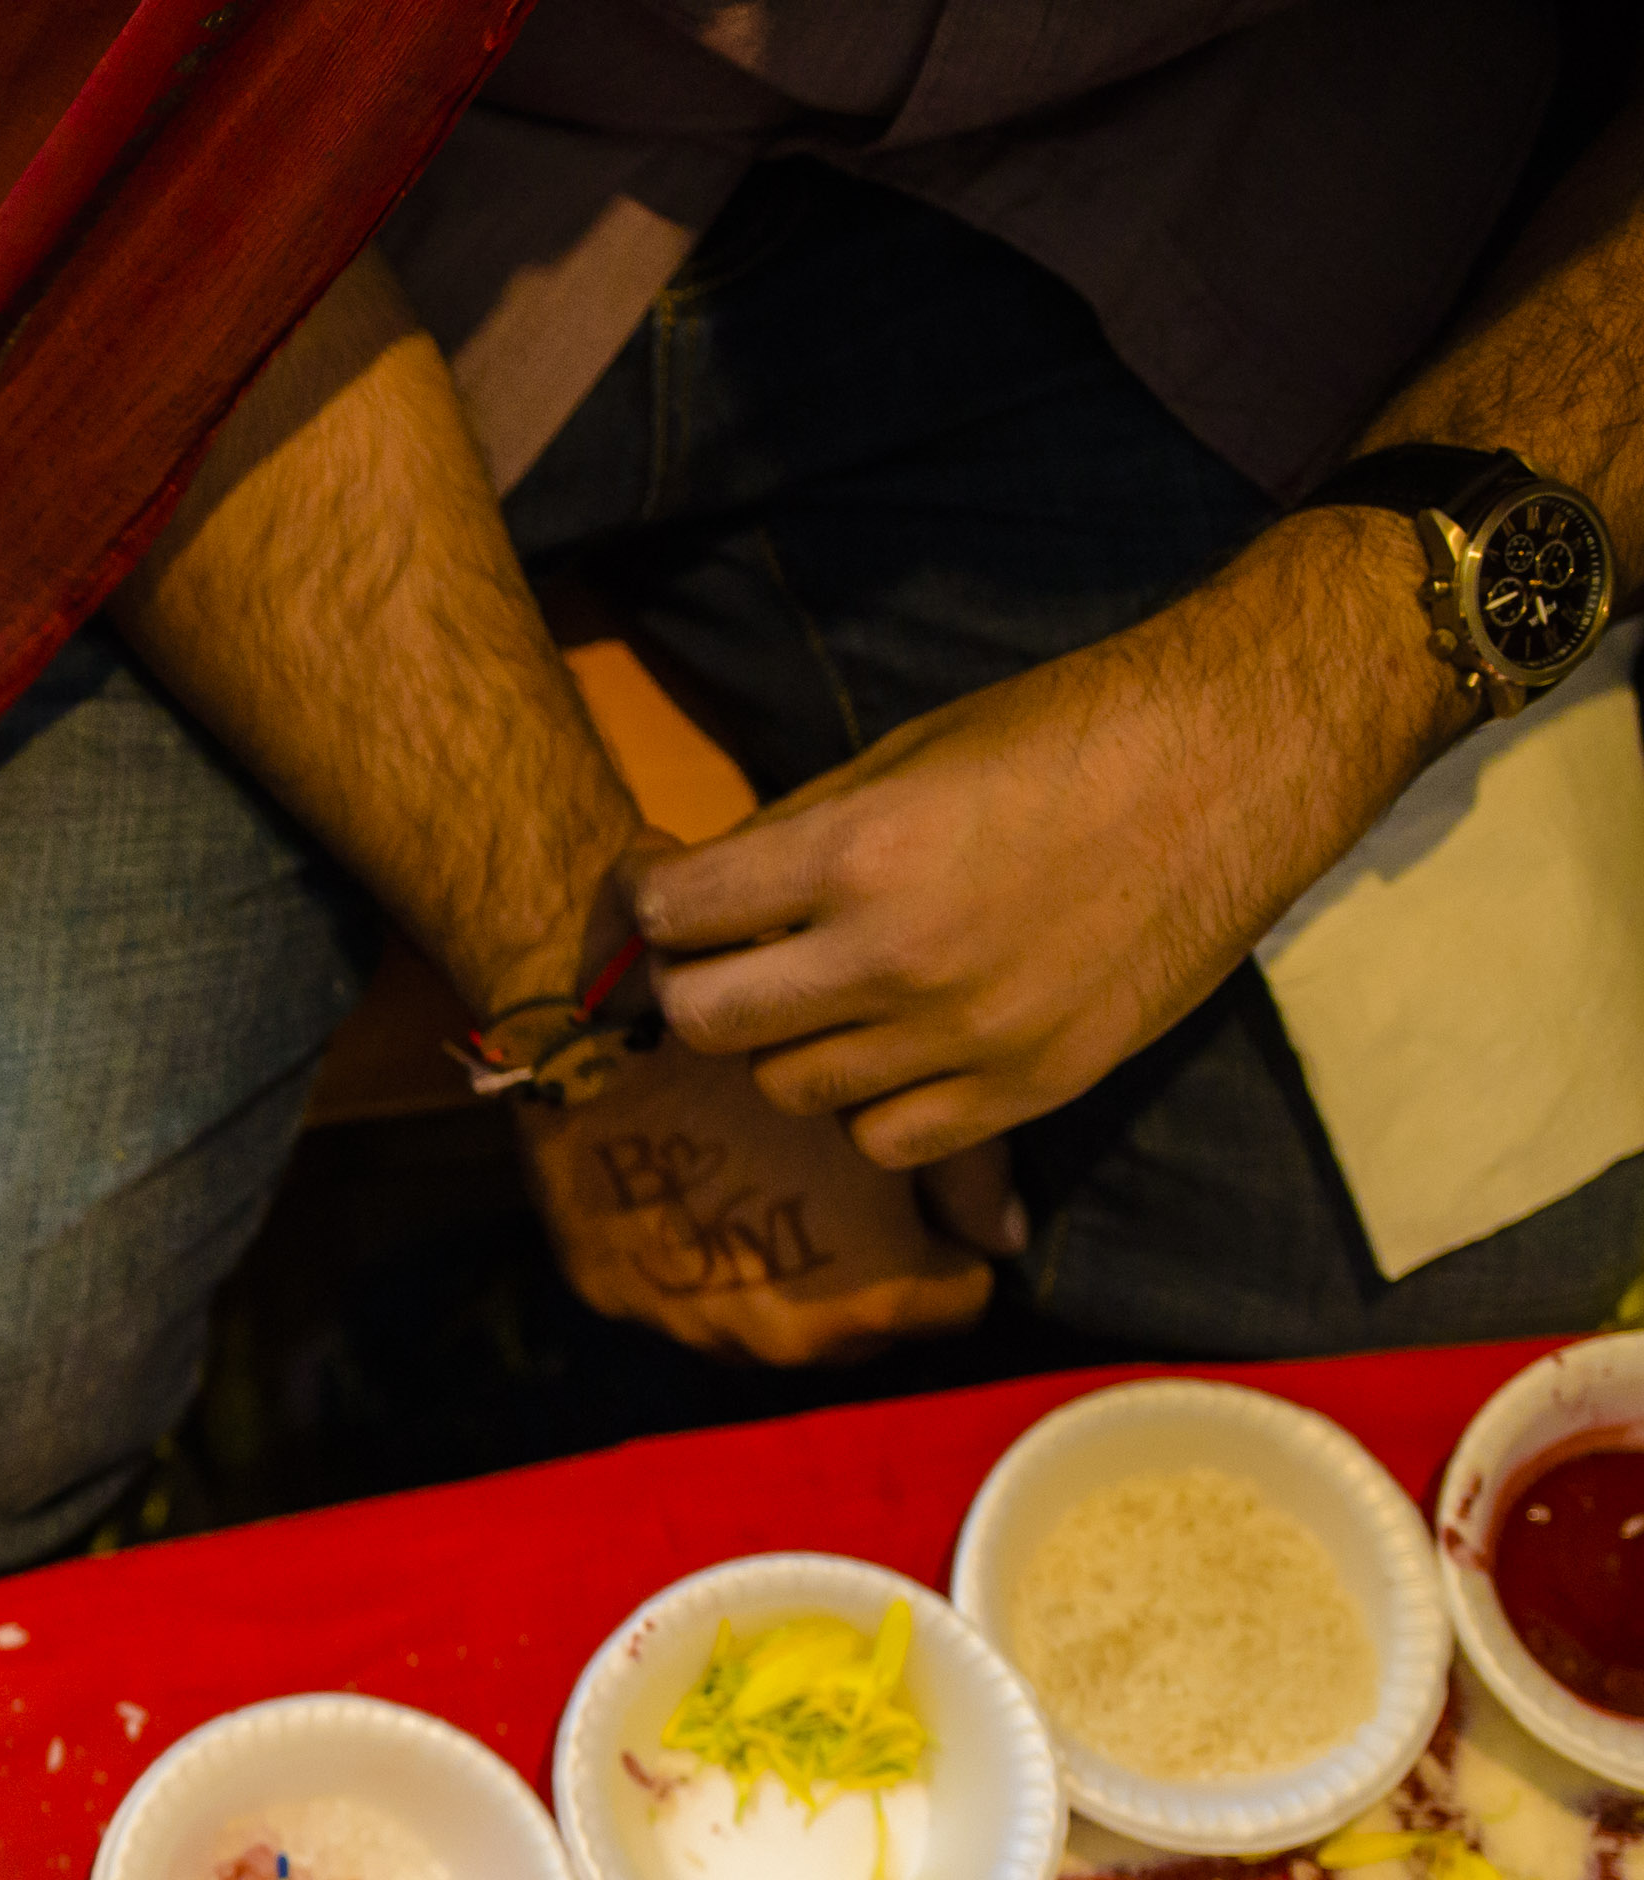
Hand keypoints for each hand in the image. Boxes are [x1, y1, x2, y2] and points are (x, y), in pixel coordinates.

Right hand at [520, 1040, 1003, 1364]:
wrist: (587, 1042)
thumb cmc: (763, 1059)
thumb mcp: (886, 1097)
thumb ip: (966, 1171)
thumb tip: (1008, 1236)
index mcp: (867, 1302)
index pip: (959, 1305)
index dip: (952, 1246)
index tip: (929, 1197)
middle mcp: (782, 1340)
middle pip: (865, 1327)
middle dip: (872, 1271)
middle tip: (854, 1188)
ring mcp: (690, 1326)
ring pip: (770, 1319)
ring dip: (785, 1272)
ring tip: (775, 1187)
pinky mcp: (615, 1299)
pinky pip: (687, 1292)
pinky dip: (706, 1257)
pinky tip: (702, 1186)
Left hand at [630, 527, 1450, 1168]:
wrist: (1238, 762)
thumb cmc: (1066, 736)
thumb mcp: (903, 757)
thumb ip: (789, 840)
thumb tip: (688, 903)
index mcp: (856, 854)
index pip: (673, 916)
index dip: (648, 907)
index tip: (658, 900)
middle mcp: (898, 957)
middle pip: (708, 1021)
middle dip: (698, 985)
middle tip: (726, 957)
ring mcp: (967, 1035)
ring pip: (789, 1089)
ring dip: (789, 1045)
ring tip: (833, 992)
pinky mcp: (1032, 1085)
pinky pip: (886, 1136)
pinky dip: (871, 1102)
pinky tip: (902, 1046)